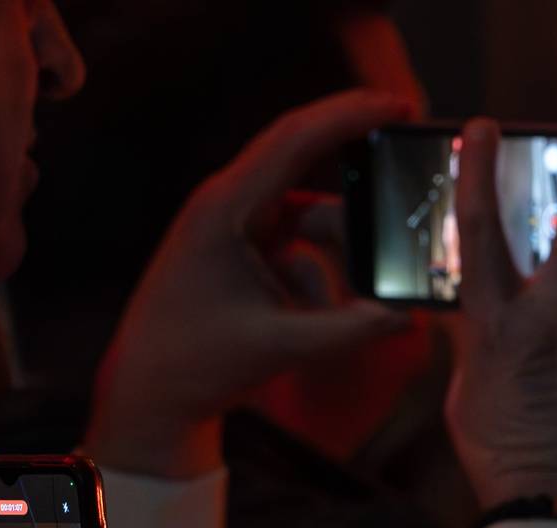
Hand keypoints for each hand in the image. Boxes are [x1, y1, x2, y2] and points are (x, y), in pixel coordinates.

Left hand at [87, 91, 420, 478]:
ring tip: (377, 286)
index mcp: (223, 208)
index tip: (398, 103)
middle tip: (407, 163)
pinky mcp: (244, 251)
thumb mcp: (278, 346)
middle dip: (358, 165)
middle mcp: (228, 205)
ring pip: (311, 214)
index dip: (348, 114)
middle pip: (306, 162)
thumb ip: (348, 330)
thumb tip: (408, 316)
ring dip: (344, 244)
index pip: (293, 140)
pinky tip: (339, 311)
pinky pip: (301, 244)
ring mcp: (236, 227)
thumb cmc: (193, 364)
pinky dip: (326, 270)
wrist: (148, 395)